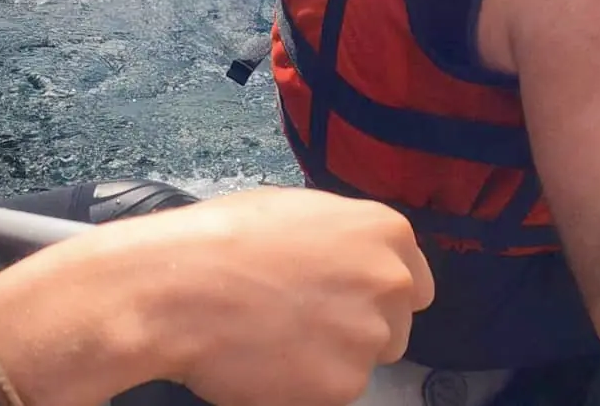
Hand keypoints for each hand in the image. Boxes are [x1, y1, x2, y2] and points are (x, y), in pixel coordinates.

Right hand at [143, 187, 433, 405]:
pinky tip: (267, 359)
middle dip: (357, 328)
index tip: (351, 300)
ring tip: (276, 336)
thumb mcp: (298, 211)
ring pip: (363, 361)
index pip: (415, 282)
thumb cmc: (226, 240)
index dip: (379, 295)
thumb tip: (347, 258)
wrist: (184, 287)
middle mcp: (390, 283)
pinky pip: (332, 391)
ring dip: (330, 357)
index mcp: (385, 232)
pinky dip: (304, 385)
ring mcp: (370, 337)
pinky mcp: (343, 385)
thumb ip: (343, 239)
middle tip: (304, 320)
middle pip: (395, 326)